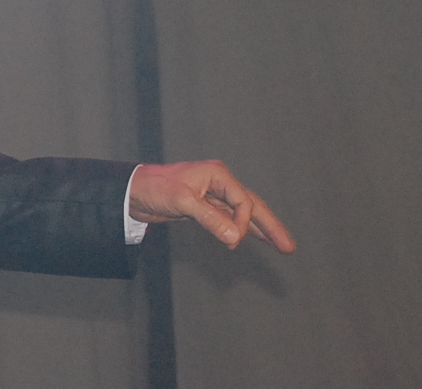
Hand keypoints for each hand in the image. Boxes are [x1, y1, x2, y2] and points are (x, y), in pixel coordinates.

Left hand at [129, 160, 296, 252]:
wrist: (132, 191)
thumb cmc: (154, 188)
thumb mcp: (182, 202)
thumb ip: (210, 220)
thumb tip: (236, 237)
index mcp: (217, 174)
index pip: (243, 201)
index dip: (243, 222)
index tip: (233, 240)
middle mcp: (218, 182)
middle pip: (252, 205)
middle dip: (271, 226)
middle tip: (289, 248)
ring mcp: (213, 194)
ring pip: (243, 213)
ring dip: (261, 230)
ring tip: (283, 246)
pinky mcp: (205, 207)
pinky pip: (230, 219)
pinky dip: (243, 229)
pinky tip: (256, 238)